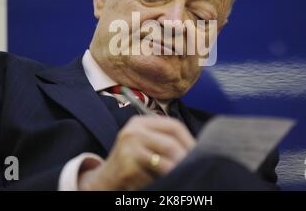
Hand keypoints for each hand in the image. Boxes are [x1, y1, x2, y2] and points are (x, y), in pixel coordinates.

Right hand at [78, 115, 194, 189]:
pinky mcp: (126, 167)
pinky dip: (158, 182)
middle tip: (194, 167)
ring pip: (163, 162)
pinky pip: (152, 177)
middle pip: (170, 144)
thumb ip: (165, 140)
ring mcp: (128, 149)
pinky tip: (156, 183)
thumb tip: (197, 147)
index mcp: (141, 122)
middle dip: (184, 158)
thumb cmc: (133, 160)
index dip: (189, 140)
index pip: (173, 126)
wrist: (106, 178)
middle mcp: (133, 131)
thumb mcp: (146, 143)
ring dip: (174, 172)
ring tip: (180, 175)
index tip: (199, 152)